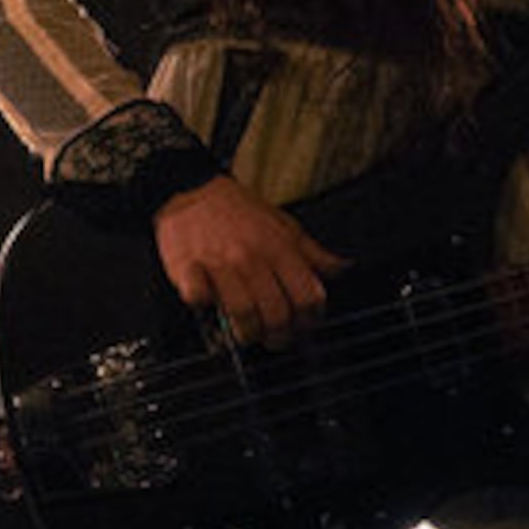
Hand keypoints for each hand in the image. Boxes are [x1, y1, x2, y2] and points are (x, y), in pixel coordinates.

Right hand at [154, 173, 343, 347]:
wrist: (192, 188)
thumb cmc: (238, 210)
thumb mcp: (285, 225)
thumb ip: (312, 253)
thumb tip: (341, 269)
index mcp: (280, 248)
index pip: (308, 297)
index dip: (310, 320)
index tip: (304, 327)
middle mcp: (253, 258)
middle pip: (277, 314)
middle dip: (280, 337)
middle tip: (276, 339)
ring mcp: (220, 264)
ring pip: (243, 315)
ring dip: (248, 333)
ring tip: (247, 332)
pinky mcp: (188, 267)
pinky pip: (198, 299)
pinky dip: (204, 307)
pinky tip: (210, 304)